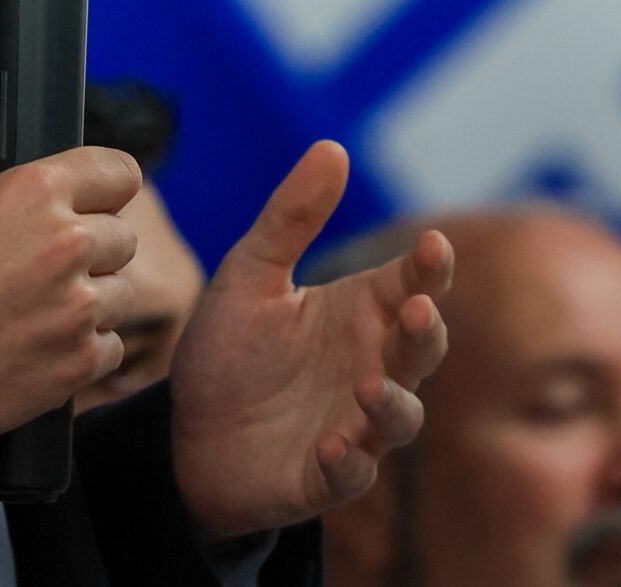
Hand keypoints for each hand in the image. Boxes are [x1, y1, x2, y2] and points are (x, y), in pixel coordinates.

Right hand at [0, 149, 143, 507]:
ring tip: (36, 314)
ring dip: (89, 303)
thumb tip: (27, 176)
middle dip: (92, 251)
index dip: (105, 188)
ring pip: (121, 294)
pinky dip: (82, 351)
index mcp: (33, 192)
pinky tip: (38, 349)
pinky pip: (110, 347)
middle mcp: (65, 244)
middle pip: (123, 236)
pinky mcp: (78, 363)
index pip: (119, 171)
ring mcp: (77, 308)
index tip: (98, 202)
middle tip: (47, 270)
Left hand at [167, 140, 452, 539]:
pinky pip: (353, 476)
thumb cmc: (230, 350)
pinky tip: (332, 448)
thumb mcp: (250, 276)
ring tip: (367, 387)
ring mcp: (355, 424)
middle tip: (412, 310)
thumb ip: (291, 218)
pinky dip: (350, 465)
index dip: (428, 267)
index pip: (409, 282)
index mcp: (358, 312)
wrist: (187, 432)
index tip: (433, 245)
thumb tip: (333, 145)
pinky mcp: (326, 476)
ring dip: (392, 404)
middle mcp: (370, 366)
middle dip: (425, 331)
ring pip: (401, 417)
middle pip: (421, 348)